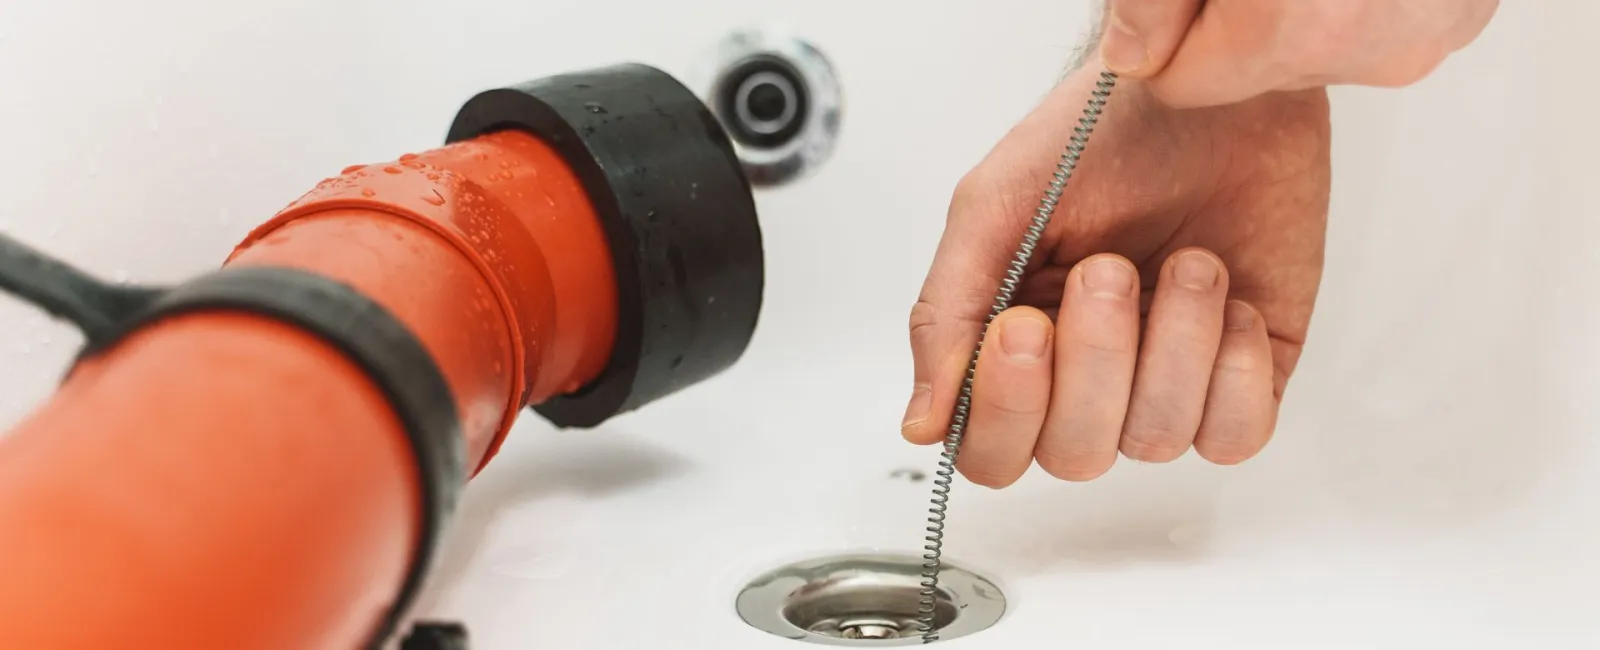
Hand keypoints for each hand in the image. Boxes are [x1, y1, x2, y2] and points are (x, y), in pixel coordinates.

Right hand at [903, 67, 1329, 484]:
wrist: (1208, 86)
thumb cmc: (1098, 135)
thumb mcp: (992, 207)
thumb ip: (945, 316)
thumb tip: (921, 425)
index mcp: (1014, 349)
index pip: (990, 451)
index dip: (1006, 410)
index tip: (1022, 326)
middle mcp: (1086, 379)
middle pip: (1072, 456)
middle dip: (1094, 362)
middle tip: (1108, 269)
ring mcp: (1165, 382)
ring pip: (1154, 441)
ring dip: (1172, 343)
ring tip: (1187, 261)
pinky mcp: (1243, 375)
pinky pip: (1235, 436)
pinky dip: (1231, 368)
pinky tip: (1227, 299)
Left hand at [1100, 0, 1499, 106]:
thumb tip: (1130, 54)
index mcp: (1299, 28)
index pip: (1182, 82)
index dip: (1170, 25)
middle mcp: (1375, 47)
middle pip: (1253, 68)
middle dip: (1241, 11)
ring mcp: (1428, 32)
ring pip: (1316, 48)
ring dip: (1300, 2)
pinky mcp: (1462, 13)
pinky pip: (1379, 25)